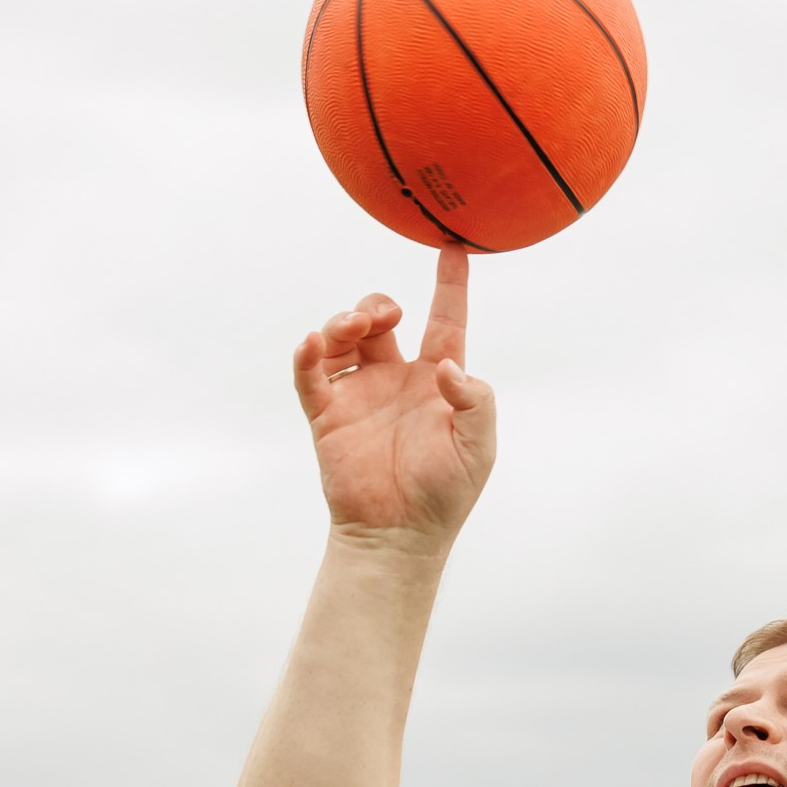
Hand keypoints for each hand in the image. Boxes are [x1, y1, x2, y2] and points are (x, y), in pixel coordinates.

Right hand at [293, 244, 496, 553]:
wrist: (399, 536)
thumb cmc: (445, 495)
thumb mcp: (479, 448)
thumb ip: (476, 402)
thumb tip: (448, 368)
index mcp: (436, 381)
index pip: (446, 321)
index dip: (450, 285)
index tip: (454, 249)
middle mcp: (395, 379)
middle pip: (380, 319)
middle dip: (376, 305)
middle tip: (382, 317)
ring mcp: (359, 395)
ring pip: (342, 337)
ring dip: (343, 322)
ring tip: (349, 331)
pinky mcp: (327, 415)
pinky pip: (311, 374)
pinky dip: (307, 354)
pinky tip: (313, 343)